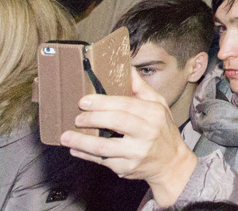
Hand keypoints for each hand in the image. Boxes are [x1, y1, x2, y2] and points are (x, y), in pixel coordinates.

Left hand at [61, 71, 197, 207]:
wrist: (171, 162)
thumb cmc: (162, 130)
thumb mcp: (159, 106)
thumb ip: (141, 89)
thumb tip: (127, 70)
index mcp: (154, 113)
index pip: (126, 105)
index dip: (102, 102)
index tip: (84, 101)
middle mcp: (147, 132)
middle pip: (116, 122)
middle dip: (92, 118)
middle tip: (77, 117)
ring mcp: (137, 152)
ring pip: (104, 146)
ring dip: (82, 141)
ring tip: (66, 136)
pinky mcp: (127, 168)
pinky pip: (101, 161)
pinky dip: (85, 155)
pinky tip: (75, 150)